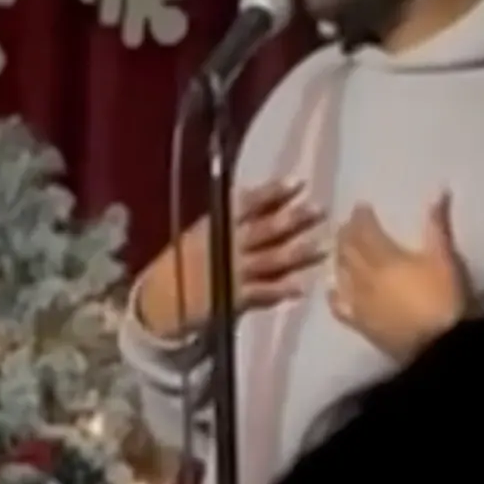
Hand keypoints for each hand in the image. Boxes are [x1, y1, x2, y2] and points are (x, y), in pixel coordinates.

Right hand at [133, 180, 326, 337]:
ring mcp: (230, 272)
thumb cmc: (186, 262)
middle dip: (293, 220)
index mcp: (216, 224)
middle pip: (264, 229)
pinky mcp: (232, 299)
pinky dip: (280, 290)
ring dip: (297, 254)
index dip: (273, 193)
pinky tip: (300, 287)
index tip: (299, 183)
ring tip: (323, 247)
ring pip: (269, 260)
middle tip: (319, 210)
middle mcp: (225, 245)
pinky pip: (260, 293)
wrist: (160, 301)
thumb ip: (235, 221)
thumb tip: (276, 201)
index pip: (247, 203)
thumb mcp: (203, 233)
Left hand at [328, 194, 467, 363]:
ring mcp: (358, 301)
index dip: (360, 218)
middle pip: (348, 250)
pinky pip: (340, 307)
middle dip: (346, 234)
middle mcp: (364, 276)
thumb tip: (438, 190)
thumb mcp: (444, 257)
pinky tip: (331, 289)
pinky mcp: (360, 324)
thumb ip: (437, 225)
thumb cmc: (443, 297)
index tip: (359, 207)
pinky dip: (333, 295)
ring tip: (338, 249)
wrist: (437, 345)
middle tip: (346, 224)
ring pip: (341, 274)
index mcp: (384, 256)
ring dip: (338, 258)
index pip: (365, 231)